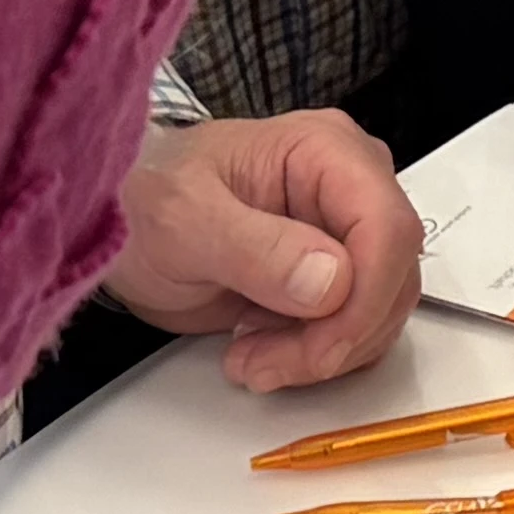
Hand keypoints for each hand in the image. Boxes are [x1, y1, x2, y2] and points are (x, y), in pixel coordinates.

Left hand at [111, 112, 423, 391]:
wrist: (121, 225)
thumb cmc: (140, 199)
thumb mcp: (181, 219)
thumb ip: (254, 247)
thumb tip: (331, 280)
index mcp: (326, 151)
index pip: (388, 228)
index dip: (365, 298)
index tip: (317, 347)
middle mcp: (348, 187)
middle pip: (392, 276)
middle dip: (337, 336)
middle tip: (265, 362)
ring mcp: (343, 233)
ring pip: (380, 312)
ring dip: (322, 353)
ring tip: (249, 357)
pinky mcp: (332, 277)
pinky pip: (356, 329)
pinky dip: (315, 356)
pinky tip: (260, 349)